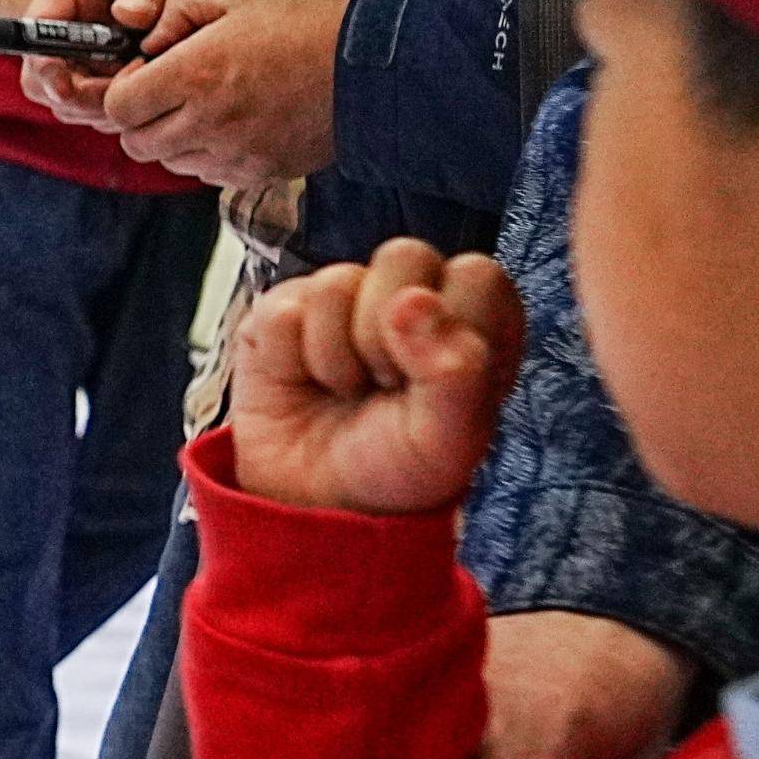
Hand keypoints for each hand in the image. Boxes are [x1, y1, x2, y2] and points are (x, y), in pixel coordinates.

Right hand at [16, 0, 260, 125]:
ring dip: (101, 107)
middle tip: (123, 97)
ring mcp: (88, 52)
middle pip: (44, 78)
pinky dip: (121, 111)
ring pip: (70, 100)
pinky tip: (156, 97)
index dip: (44, 65)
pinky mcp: (109, 73)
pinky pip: (98, 106)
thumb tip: (129, 15)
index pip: (36, 34)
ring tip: (149, 91)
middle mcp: (72, 23)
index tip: (67, 88)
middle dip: (76, 96)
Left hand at [98, 0, 347, 186]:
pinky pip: (210, 174)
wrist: (376, 63)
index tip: (148, 70)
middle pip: (137, 142)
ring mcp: (236, 155)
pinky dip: (209, 154)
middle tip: (172, 87)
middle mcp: (209, 124)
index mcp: (194, 75)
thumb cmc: (307, 19)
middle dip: (142, 116)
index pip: (119, 107)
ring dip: (175, 137)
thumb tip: (144, 45)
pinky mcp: (262, 173)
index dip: (124, 88)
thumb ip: (174, 13)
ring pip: (171, 162)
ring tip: (208, 102)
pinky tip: (235, 121)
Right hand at [223, 239, 520, 515]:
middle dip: (386, 333)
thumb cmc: (397, 468)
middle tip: (384, 384)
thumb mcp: (449, 438)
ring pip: (336, 282)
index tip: (432, 378)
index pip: (475, 273)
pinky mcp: (283, 309)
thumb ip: (457, 368)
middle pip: (405, 255)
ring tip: (344, 389)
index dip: (451, 324)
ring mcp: (343, 297)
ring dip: (336, 356)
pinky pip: (283, 310)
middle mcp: (410, 296)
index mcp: (472, 319)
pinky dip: (290, 360)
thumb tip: (415, 299)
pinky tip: (302, 382)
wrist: (316, 504)